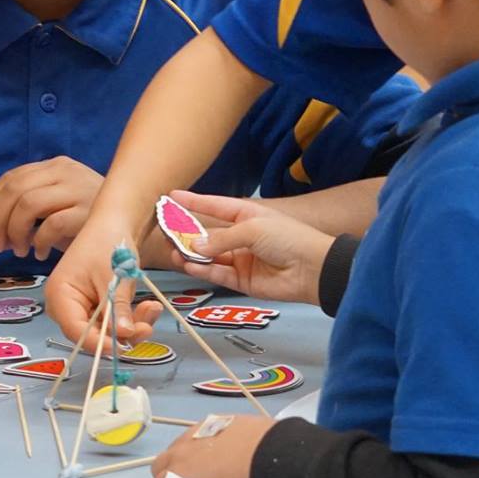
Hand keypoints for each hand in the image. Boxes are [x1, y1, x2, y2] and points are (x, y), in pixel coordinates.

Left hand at [0, 157, 104, 260]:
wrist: (129, 226)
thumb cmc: (85, 220)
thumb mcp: (54, 204)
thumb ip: (25, 206)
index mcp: (52, 166)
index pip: (10, 179)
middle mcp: (64, 171)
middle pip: (15, 190)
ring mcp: (78, 189)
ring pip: (29, 205)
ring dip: (15, 232)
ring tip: (18, 250)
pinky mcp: (88, 212)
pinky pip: (52, 225)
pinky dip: (39, 242)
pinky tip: (40, 254)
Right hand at [44, 225, 162, 347]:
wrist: (117, 223)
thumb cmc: (109, 243)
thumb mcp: (114, 277)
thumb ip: (117, 308)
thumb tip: (124, 336)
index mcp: (60, 295)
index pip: (75, 330)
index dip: (99, 343)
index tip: (123, 346)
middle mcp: (67, 306)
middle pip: (91, 334)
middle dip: (121, 334)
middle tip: (147, 327)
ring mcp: (83, 307)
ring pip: (107, 331)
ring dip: (132, 325)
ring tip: (152, 309)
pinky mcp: (99, 307)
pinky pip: (115, 322)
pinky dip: (132, 317)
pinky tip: (150, 306)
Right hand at [151, 414, 276, 477]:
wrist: (262, 451)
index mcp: (176, 472)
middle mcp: (178, 450)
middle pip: (159, 462)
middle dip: (168, 471)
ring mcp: (193, 432)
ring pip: (177, 444)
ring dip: (184, 453)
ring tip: (206, 461)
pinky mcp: (209, 420)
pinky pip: (197, 432)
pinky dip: (202, 440)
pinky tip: (220, 445)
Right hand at [166, 192, 335, 305]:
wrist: (313, 269)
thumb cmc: (288, 238)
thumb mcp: (252, 228)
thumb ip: (221, 239)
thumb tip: (194, 248)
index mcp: (247, 215)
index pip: (214, 206)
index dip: (193, 202)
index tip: (171, 197)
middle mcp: (241, 236)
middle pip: (207, 234)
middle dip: (186, 232)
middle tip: (165, 230)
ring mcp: (241, 259)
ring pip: (208, 256)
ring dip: (191, 254)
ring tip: (173, 251)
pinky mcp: (241, 280)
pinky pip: (216, 273)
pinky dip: (201, 270)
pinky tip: (188, 264)